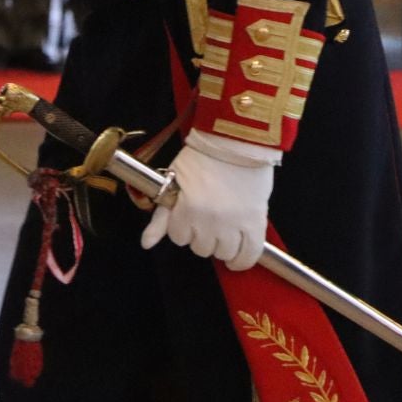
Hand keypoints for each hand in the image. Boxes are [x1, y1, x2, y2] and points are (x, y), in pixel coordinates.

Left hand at [140, 131, 276, 269]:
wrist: (235, 142)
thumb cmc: (201, 158)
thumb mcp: (173, 182)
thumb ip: (161, 216)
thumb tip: (145, 244)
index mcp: (188, 209)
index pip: (178, 237)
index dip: (181, 226)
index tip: (187, 214)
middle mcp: (210, 221)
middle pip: (200, 248)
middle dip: (200, 235)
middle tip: (206, 217)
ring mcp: (235, 224)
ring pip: (223, 253)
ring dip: (220, 245)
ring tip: (222, 229)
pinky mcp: (255, 223)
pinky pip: (249, 254)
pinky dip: (243, 260)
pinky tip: (237, 257)